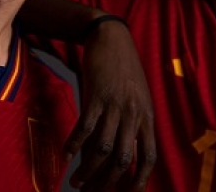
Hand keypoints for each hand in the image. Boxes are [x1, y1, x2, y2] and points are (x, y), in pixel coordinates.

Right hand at [66, 19, 155, 190]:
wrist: (112, 38)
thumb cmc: (124, 69)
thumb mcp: (137, 97)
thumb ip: (133, 122)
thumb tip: (121, 151)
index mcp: (146, 116)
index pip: (148, 157)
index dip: (139, 180)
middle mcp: (133, 114)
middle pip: (123, 159)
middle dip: (107, 182)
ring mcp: (114, 105)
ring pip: (102, 148)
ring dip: (88, 170)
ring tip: (76, 182)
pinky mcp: (95, 96)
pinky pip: (84, 128)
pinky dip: (74, 145)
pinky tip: (66, 156)